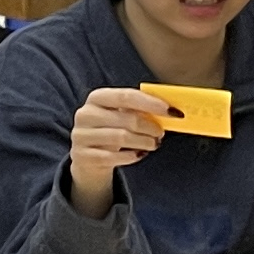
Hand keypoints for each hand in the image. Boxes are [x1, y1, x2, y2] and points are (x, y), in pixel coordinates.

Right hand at [66, 87, 172, 216]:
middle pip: (126, 118)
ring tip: (154, 144)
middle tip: (161, 133)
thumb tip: (170, 111)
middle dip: (150, 126)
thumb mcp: (120, 115)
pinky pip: (113, 157)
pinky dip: (131, 156)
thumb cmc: (111, 130)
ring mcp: (82, 136)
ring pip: (121, 137)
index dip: (151, 103)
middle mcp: (85, 114)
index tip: (171, 111)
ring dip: (144, 142)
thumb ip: (139, 110)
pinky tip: (139, 155)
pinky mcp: (83, 156)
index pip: (126, 96)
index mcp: (97, 97)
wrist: (87, 155)